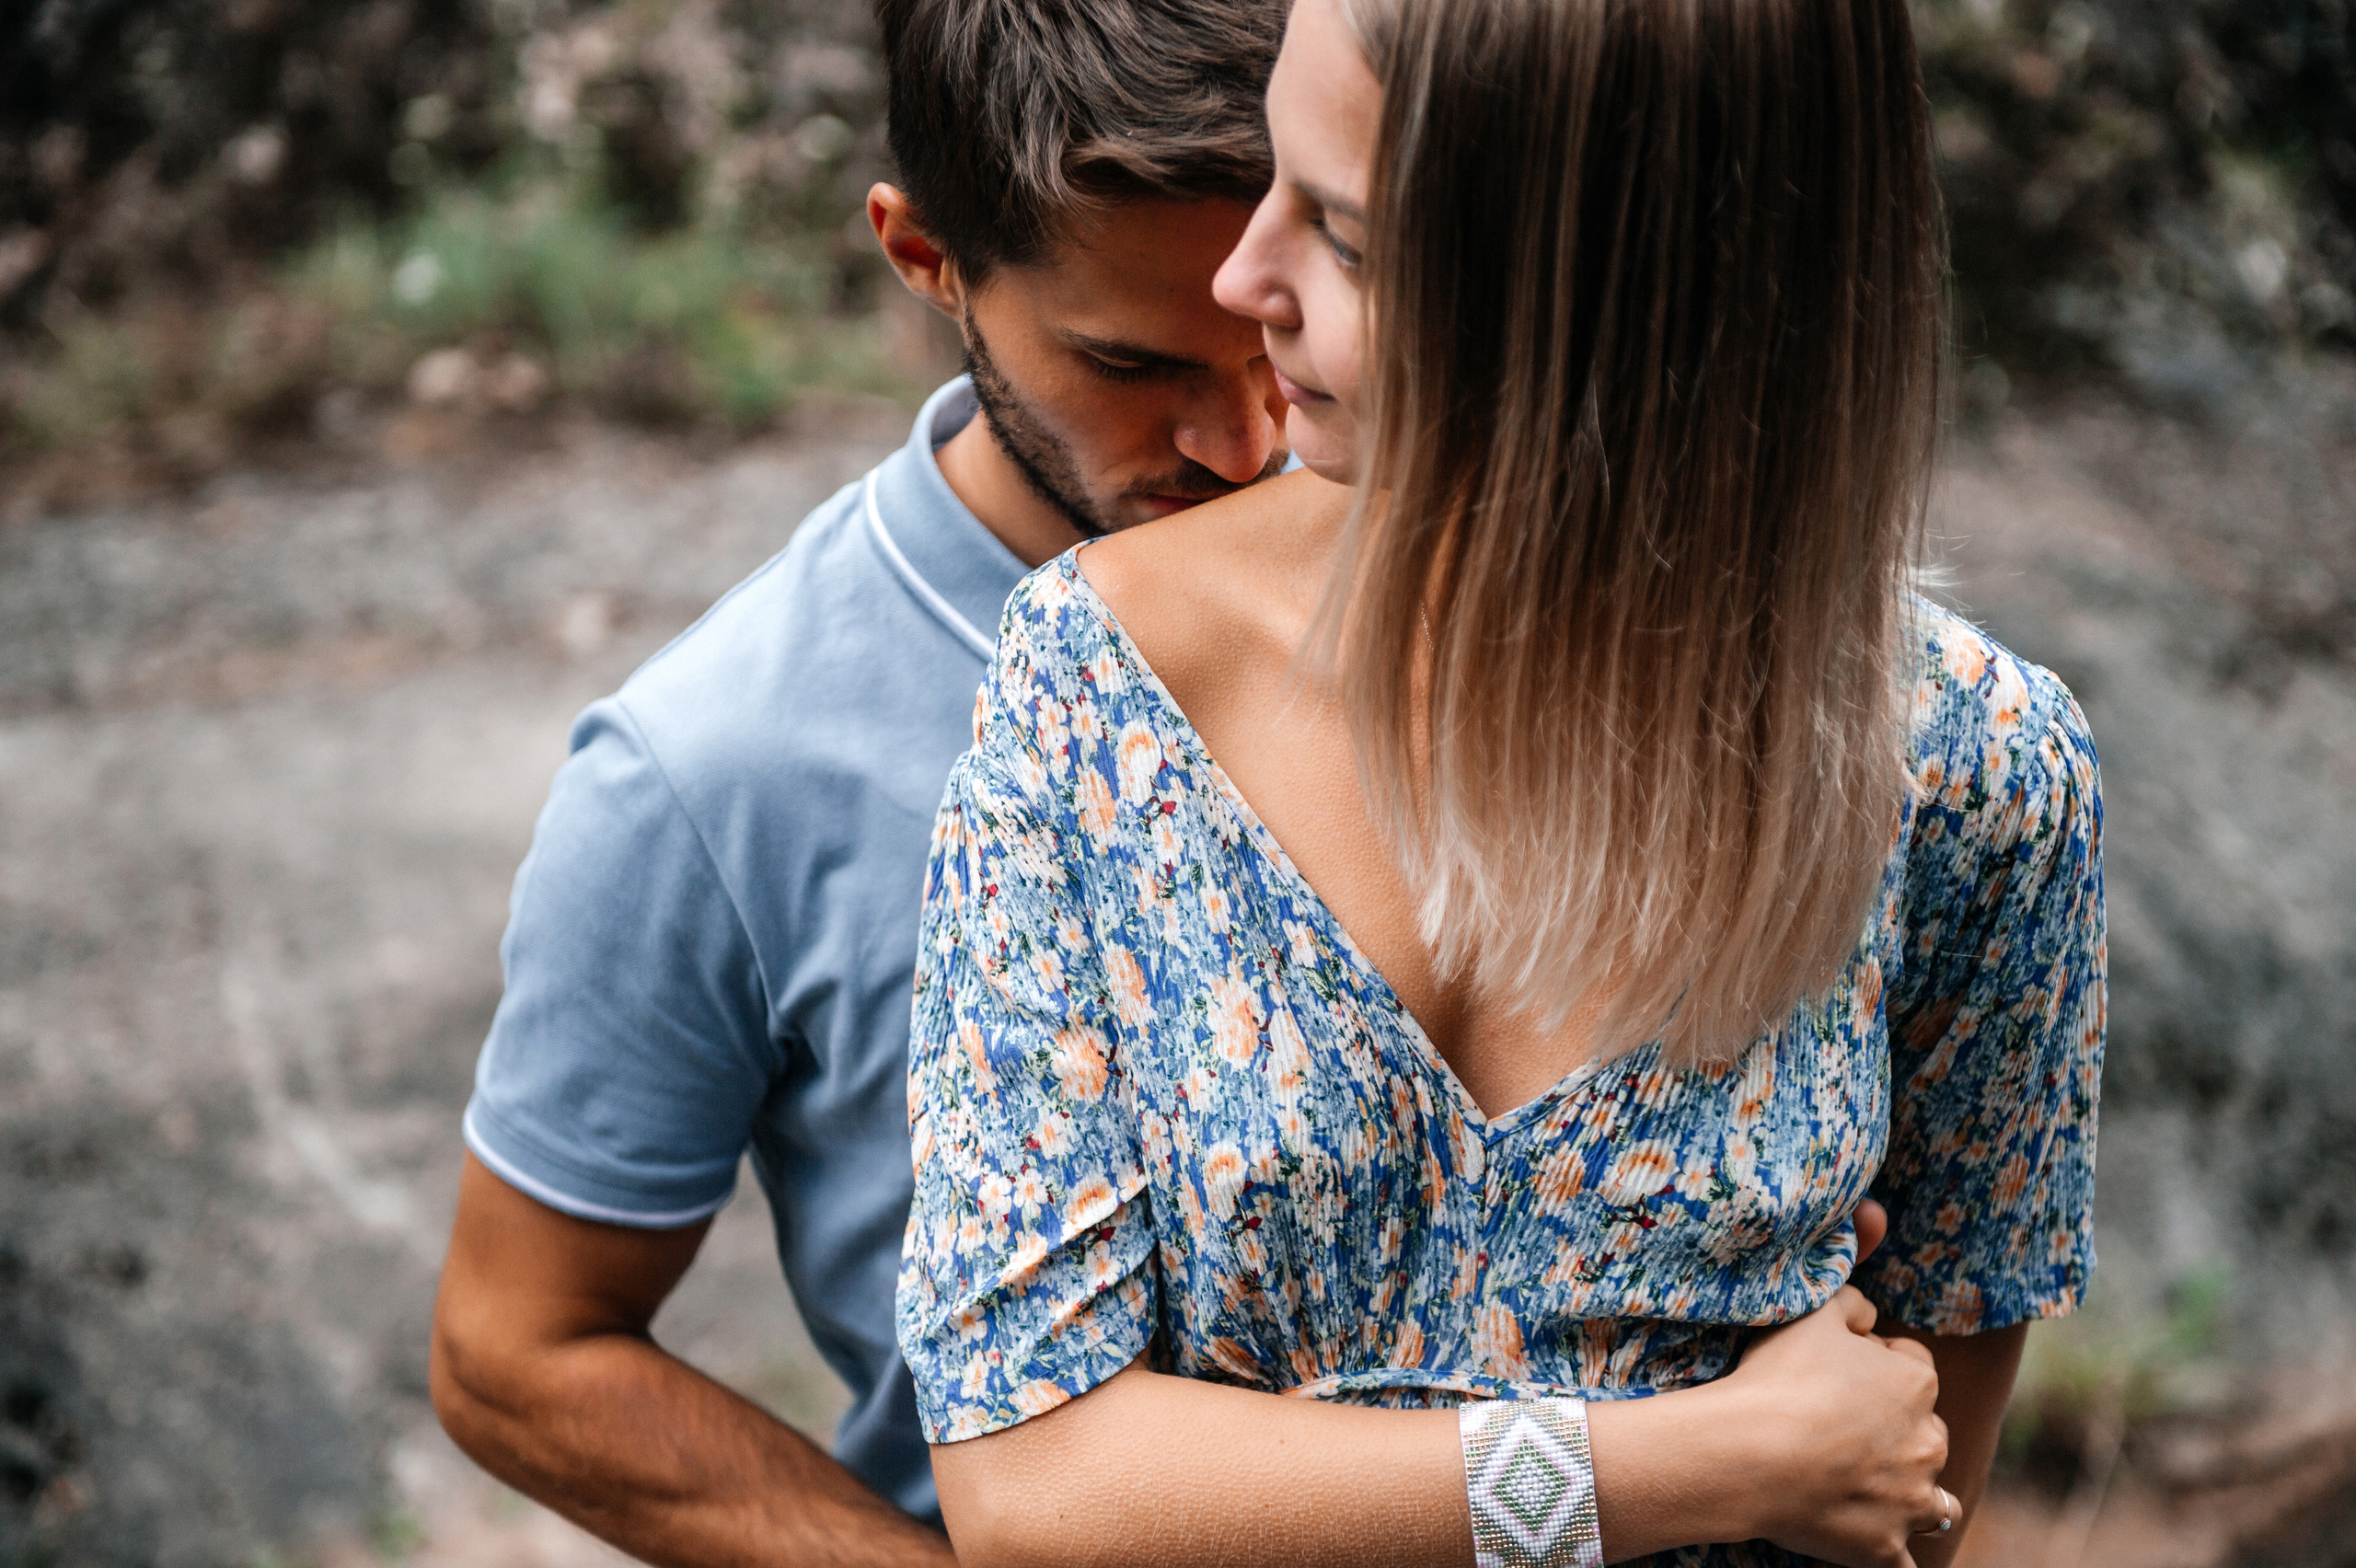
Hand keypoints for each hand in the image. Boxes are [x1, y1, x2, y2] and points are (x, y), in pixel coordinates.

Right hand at [1714, 1277, 1951, 1567]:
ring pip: (1935, 1504)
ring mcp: (1910, 1502)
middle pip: (1926, 1435)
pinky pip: (1903, 1562)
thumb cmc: (1779, 1379)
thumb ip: (1850, 1302)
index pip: (1914, 1367)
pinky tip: (1872, 1542)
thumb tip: (1868, 1315)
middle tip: (1844, 1431)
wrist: (1750, 1454)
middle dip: (1897, 1433)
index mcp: (1917, 1386)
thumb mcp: (1813, 1313)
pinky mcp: (1886, 1547)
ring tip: (1875, 1493)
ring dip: (1915, 1498)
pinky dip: (1890, 1552)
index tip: (1842, 1374)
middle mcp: (1929, 1445)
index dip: (1880, 1365)